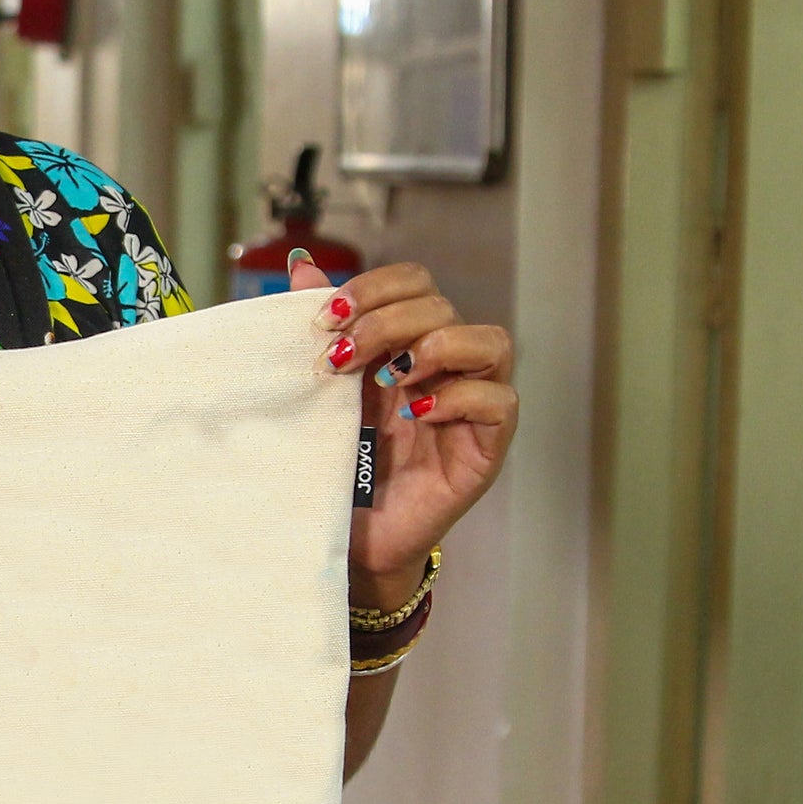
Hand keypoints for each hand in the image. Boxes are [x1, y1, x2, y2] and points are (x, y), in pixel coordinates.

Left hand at [288, 257, 517, 607]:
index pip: (416, 283)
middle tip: (343, 357)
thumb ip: (325, 332)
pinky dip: (460, 397)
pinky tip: (417, 414)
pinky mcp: (486, 447)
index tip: (328, 316)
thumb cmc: (340, 465)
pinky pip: (501, 401)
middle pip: (443, 306)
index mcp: (406, 345)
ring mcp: (472, 405)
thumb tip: (301, 266)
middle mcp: (445, 367)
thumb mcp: (325, 392)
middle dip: (387, 321)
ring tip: (390, 379)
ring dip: (436, 347)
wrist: (350, 537)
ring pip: (491, 341)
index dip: (376, 287)